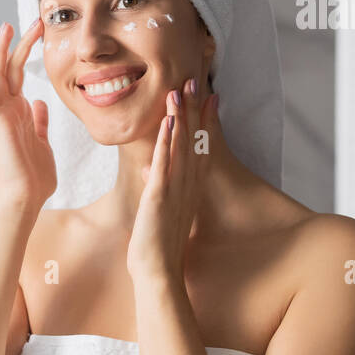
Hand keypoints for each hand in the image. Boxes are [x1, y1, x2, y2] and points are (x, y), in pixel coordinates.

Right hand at [0, 20, 54, 210]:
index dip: (19, 52)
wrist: (27, 199)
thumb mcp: (42, 142)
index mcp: (18, 112)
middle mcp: (8, 110)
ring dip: (0, 52)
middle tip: (15, 20)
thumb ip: (38, 121)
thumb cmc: (34, 177)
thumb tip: (39, 102)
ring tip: (3, 27)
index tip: (25, 31)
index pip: (17, 75)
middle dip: (11, 44)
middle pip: (8, 69)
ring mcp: (2, 117)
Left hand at [127, 78, 219, 281]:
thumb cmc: (156, 245)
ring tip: (181, 90)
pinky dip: (168, 143)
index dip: (203, 121)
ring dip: (180, 117)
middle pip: (193, 140)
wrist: (158, 273)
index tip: (208, 97)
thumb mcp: (157, 209)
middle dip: (193, 110)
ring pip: (180, 146)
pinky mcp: (160, 196)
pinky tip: (169, 123)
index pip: (198, 146)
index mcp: (188, 187)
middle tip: (195, 81)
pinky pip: (166, 164)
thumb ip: (155, 186)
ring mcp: (175, 189)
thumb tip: (147, 168)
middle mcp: (187, 185)